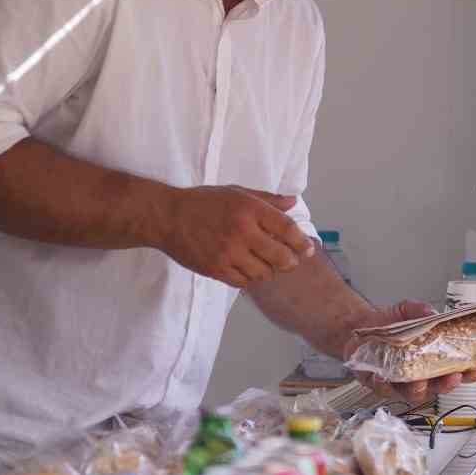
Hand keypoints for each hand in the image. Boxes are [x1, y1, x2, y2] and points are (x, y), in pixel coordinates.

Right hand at [158, 185, 314, 287]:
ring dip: (269, 271)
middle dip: (290, 262)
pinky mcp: (215, 269)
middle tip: (290, 262)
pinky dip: (249, 278)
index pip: (287, 229)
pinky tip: (246, 269)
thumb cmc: (204, 203)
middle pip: (281, 257)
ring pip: (263, 273)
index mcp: (250, 209)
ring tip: (265, 264)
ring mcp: (228, 253)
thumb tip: (293, 203)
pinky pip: (243, 282)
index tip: (308, 249)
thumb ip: (267, 199)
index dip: (302, 243)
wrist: (167, 217)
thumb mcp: (236, 192)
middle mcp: (242, 231)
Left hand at [343, 300, 475, 406]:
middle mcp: (419, 376)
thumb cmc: (387, 324)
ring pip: (413, 394)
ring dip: (419, 388)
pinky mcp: (379, 384)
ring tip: (419, 380)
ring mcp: (400, 383)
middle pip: (438, 387)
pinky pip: (384, 389)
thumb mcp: (406, 311)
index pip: (455, 370)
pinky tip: (384, 378)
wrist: (359, 327)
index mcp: (431, 360)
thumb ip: (419, 310)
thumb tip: (431, 313)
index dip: (468, 373)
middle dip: (447, 384)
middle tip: (453, 377)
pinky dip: (385, 384)